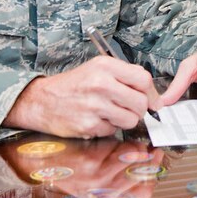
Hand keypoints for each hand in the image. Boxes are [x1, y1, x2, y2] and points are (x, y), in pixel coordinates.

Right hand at [3, 56, 154, 136]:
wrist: (42, 101)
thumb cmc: (74, 86)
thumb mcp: (98, 70)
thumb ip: (125, 77)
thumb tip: (153, 95)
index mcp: (105, 66)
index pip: (144, 79)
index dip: (150, 92)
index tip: (149, 99)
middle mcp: (101, 84)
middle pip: (141, 102)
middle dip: (139, 109)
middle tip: (128, 108)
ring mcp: (95, 105)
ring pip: (131, 119)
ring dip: (125, 120)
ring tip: (110, 113)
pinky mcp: (90, 125)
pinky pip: (114, 130)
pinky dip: (108, 128)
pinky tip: (96, 119)